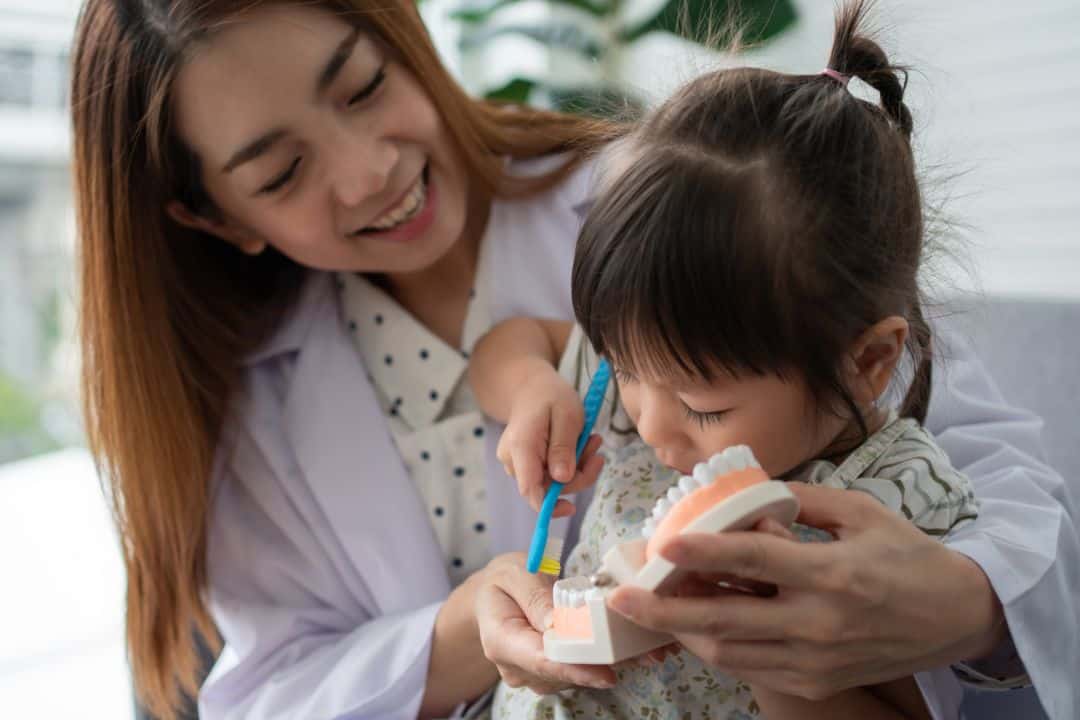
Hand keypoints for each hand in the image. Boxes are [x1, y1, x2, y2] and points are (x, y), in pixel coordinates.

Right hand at [476, 553, 615, 693]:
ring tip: (609, 630)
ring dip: (594, 657)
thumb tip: (558, 622)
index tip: (606, 672)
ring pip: (571, 674)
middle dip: (592, 659)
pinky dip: (591, 658)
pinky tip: (601, 639)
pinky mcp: (546, 676)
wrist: (492, 597)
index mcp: (500, 640)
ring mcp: (530, 675)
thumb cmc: (504, 582)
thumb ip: (536, 596)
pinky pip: (574, 672)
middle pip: (560, 672)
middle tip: (621, 638)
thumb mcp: (516, 574)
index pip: (541, 661)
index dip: (575, 668)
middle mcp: (514, 667)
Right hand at [496, 367, 603, 516]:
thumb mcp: (566, 415)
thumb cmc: (550, 396)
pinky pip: (551, 474)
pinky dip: (570, 464)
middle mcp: (513, 460)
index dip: (549, 505)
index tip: (571, 508)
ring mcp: (518, 463)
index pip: (530, 489)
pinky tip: (581, 445)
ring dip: (577, 468)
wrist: (532, 387)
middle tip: (597, 450)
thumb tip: (563, 479)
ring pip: (552, 482)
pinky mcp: (526, 464)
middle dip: (577, 475)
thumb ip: (563, 447)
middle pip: (546, 488)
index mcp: (521, 447)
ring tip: (591, 441)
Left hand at [605, 483, 1003, 699]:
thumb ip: (802, 500)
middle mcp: (819, 623)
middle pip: (725, 621)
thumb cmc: (907, 556)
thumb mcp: (861, 511)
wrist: (955, 616)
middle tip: (620, 598)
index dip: (704, 554)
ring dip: (683, 631)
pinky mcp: (815, 682)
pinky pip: (751, 668)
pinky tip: (697, 625)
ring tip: (650, 608)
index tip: (661, 546)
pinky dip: (718, 647)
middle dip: (664, 611)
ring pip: (730, 652)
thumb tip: (748, 492)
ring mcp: (816, 661)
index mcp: (833, 573)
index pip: (755, 561)